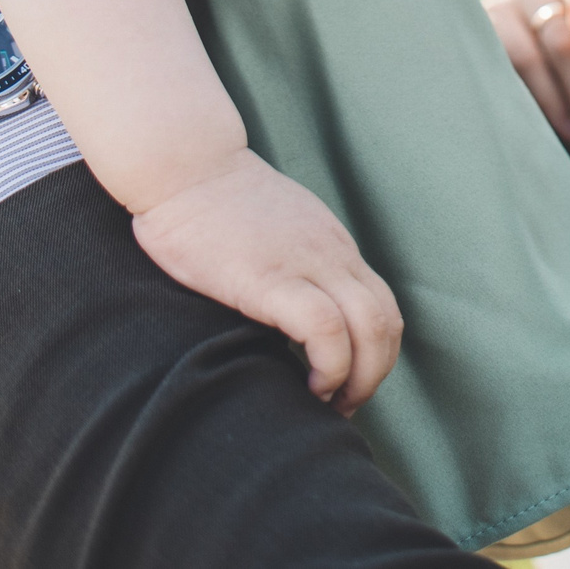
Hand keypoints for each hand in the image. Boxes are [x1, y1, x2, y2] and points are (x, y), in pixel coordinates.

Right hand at [130, 150, 403, 415]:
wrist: (184, 164)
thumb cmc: (212, 203)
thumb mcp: (274, 230)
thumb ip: (293, 263)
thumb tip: (291, 309)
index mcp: (332, 247)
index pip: (381, 306)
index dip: (375, 355)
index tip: (347, 384)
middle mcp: (331, 254)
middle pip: (385, 321)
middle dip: (374, 374)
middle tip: (343, 405)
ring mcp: (305, 264)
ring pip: (369, 326)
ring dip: (360, 378)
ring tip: (329, 402)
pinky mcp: (269, 278)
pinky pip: (324, 327)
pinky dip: (331, 364)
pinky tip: (309, 385)